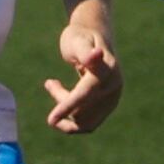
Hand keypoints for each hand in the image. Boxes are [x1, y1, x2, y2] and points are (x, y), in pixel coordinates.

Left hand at [43, 13, 121, 134]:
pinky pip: (87, 125)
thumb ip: (84, 51)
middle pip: (81, 108)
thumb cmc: (81, 38)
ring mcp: (113, 100)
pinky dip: (70, 120)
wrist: (95, 41)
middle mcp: (114, 87)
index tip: (50, 121)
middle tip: (50, 82)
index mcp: (108, 70)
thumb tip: (96, 55)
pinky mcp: (107, 108)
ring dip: (65, 108)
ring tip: (55, 86)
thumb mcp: (78, 41)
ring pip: (82, 119)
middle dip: (61, 98)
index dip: (67, 106)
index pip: (86, 93)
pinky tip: (61, 106)